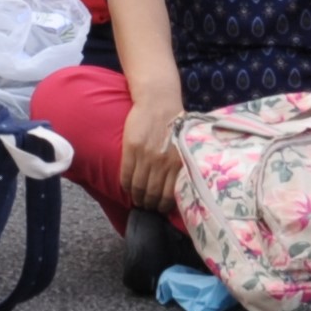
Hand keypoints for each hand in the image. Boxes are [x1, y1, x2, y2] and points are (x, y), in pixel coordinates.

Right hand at [120, 89, 187, 212]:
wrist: (159, 101)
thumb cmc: (174, 124)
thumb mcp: (184, 147)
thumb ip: (180, 167)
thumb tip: (179, 189)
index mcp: (178, 163)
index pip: (169, 195)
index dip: (162, 206)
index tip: (160, 209)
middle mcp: (162, 162)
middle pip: (152, 193)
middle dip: (149, 204)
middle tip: (147, 206)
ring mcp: (146, 155)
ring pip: (138, 186)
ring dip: (136, 197)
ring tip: (137, 200)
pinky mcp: (131, 148)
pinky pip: (126, 174)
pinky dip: (126, 185)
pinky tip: (127, 187)